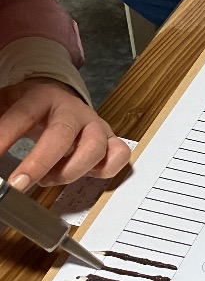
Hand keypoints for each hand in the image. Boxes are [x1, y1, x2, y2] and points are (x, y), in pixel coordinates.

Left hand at [0, 79, 130, 189]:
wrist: (59, 100)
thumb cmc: (30, 107)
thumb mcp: (6, 106)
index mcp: (43, 96)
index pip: (23, 116)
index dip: (5, 138)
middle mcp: (73, 110)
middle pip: (62, 134)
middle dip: (39, 163)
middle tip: (17, 184)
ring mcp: (96, 126)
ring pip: (94, 149)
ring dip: (68, 171)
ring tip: (47, 180)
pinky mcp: (111, 141)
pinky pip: (118, 157)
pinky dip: (104, 171)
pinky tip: (80, 174)